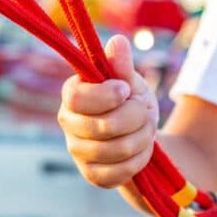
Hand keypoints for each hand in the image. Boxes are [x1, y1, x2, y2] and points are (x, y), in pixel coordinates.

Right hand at [58, 35, 158, 187]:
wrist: (141, 136)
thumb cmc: (131, 102)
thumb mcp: (132, 82)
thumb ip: (122, 66)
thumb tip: (117, 42)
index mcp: (73, 94)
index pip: (78, 98)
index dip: (106, 95)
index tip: (126, 90)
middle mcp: (68, 123)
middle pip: (103, 126)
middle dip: (136, 118)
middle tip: (145, 112)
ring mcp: (77, 151)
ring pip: (116, 150)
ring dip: (142, 138)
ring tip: (147, 130)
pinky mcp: (91, 174)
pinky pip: (120, 172)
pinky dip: (139, 160)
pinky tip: (141, 150)